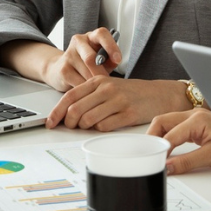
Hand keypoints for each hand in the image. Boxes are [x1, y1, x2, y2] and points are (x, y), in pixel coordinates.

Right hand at [44, 27, 120, 90]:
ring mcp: (69, 55)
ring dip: (95, 83)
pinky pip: (78, 82)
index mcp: (91, 37)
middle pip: (91, 58)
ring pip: (85, 72)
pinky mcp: (63, 70)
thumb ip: (110, 60)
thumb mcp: (102, 60)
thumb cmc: (87, 65)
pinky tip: (89, 92)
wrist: (60, 69)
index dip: (111, 46)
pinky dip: (86, 89)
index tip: (118, 59)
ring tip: (100, 90)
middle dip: (101, 73)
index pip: (101, 34)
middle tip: (108, 84)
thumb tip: (116, 61)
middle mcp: (78, 42)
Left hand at [46, 75, 189, 130]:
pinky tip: (104, 126)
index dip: (56, 112)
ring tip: (88, 127)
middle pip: (76, 110)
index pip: (69, 97)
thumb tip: (68, 113)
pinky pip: (105, 127)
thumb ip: (90, 96)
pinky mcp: (128, 114)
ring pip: (88, 120)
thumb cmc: (132, 92)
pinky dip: (100, 130)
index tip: (50, 123)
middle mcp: (106, 89)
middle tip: (71, 127)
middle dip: (69, 123)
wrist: (159, 94)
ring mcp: (117, 101)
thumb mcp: (109, 87)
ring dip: (84, 128)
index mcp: (98, 81)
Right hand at [147, 108, 210, 174]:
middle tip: (148, 153)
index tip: (155, 162)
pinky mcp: (195, 124)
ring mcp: (193, 118)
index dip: (160, 150)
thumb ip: (187, 162)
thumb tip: (168, 167)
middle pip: (162, 122)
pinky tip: (166, 147)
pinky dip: (167, 136)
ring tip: (155, 152)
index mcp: (197, 120)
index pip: (170, 135)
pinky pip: (174, 127)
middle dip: (152, 137)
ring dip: (159, 136)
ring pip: (167, 123)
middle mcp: (193, 115)